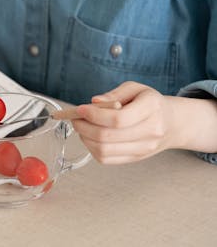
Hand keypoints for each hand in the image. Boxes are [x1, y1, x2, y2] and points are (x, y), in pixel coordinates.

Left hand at [72, 81, 216, 163]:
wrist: (171, 123)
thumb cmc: (149, 103)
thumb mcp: (135, 88)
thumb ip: (114, 94)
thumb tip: (94, 102)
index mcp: (151, 109)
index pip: (118, 119)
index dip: (94, 115)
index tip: (80, 109)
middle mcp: (151, 132)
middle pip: (108, 136)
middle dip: (84, 127)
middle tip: (75, 118)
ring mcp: (144, 149)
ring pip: (105, 151)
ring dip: (85, 138)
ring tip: (82, 126)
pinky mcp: (135, 158)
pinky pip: (107, 159)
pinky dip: (92, 148)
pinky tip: (90, 137)